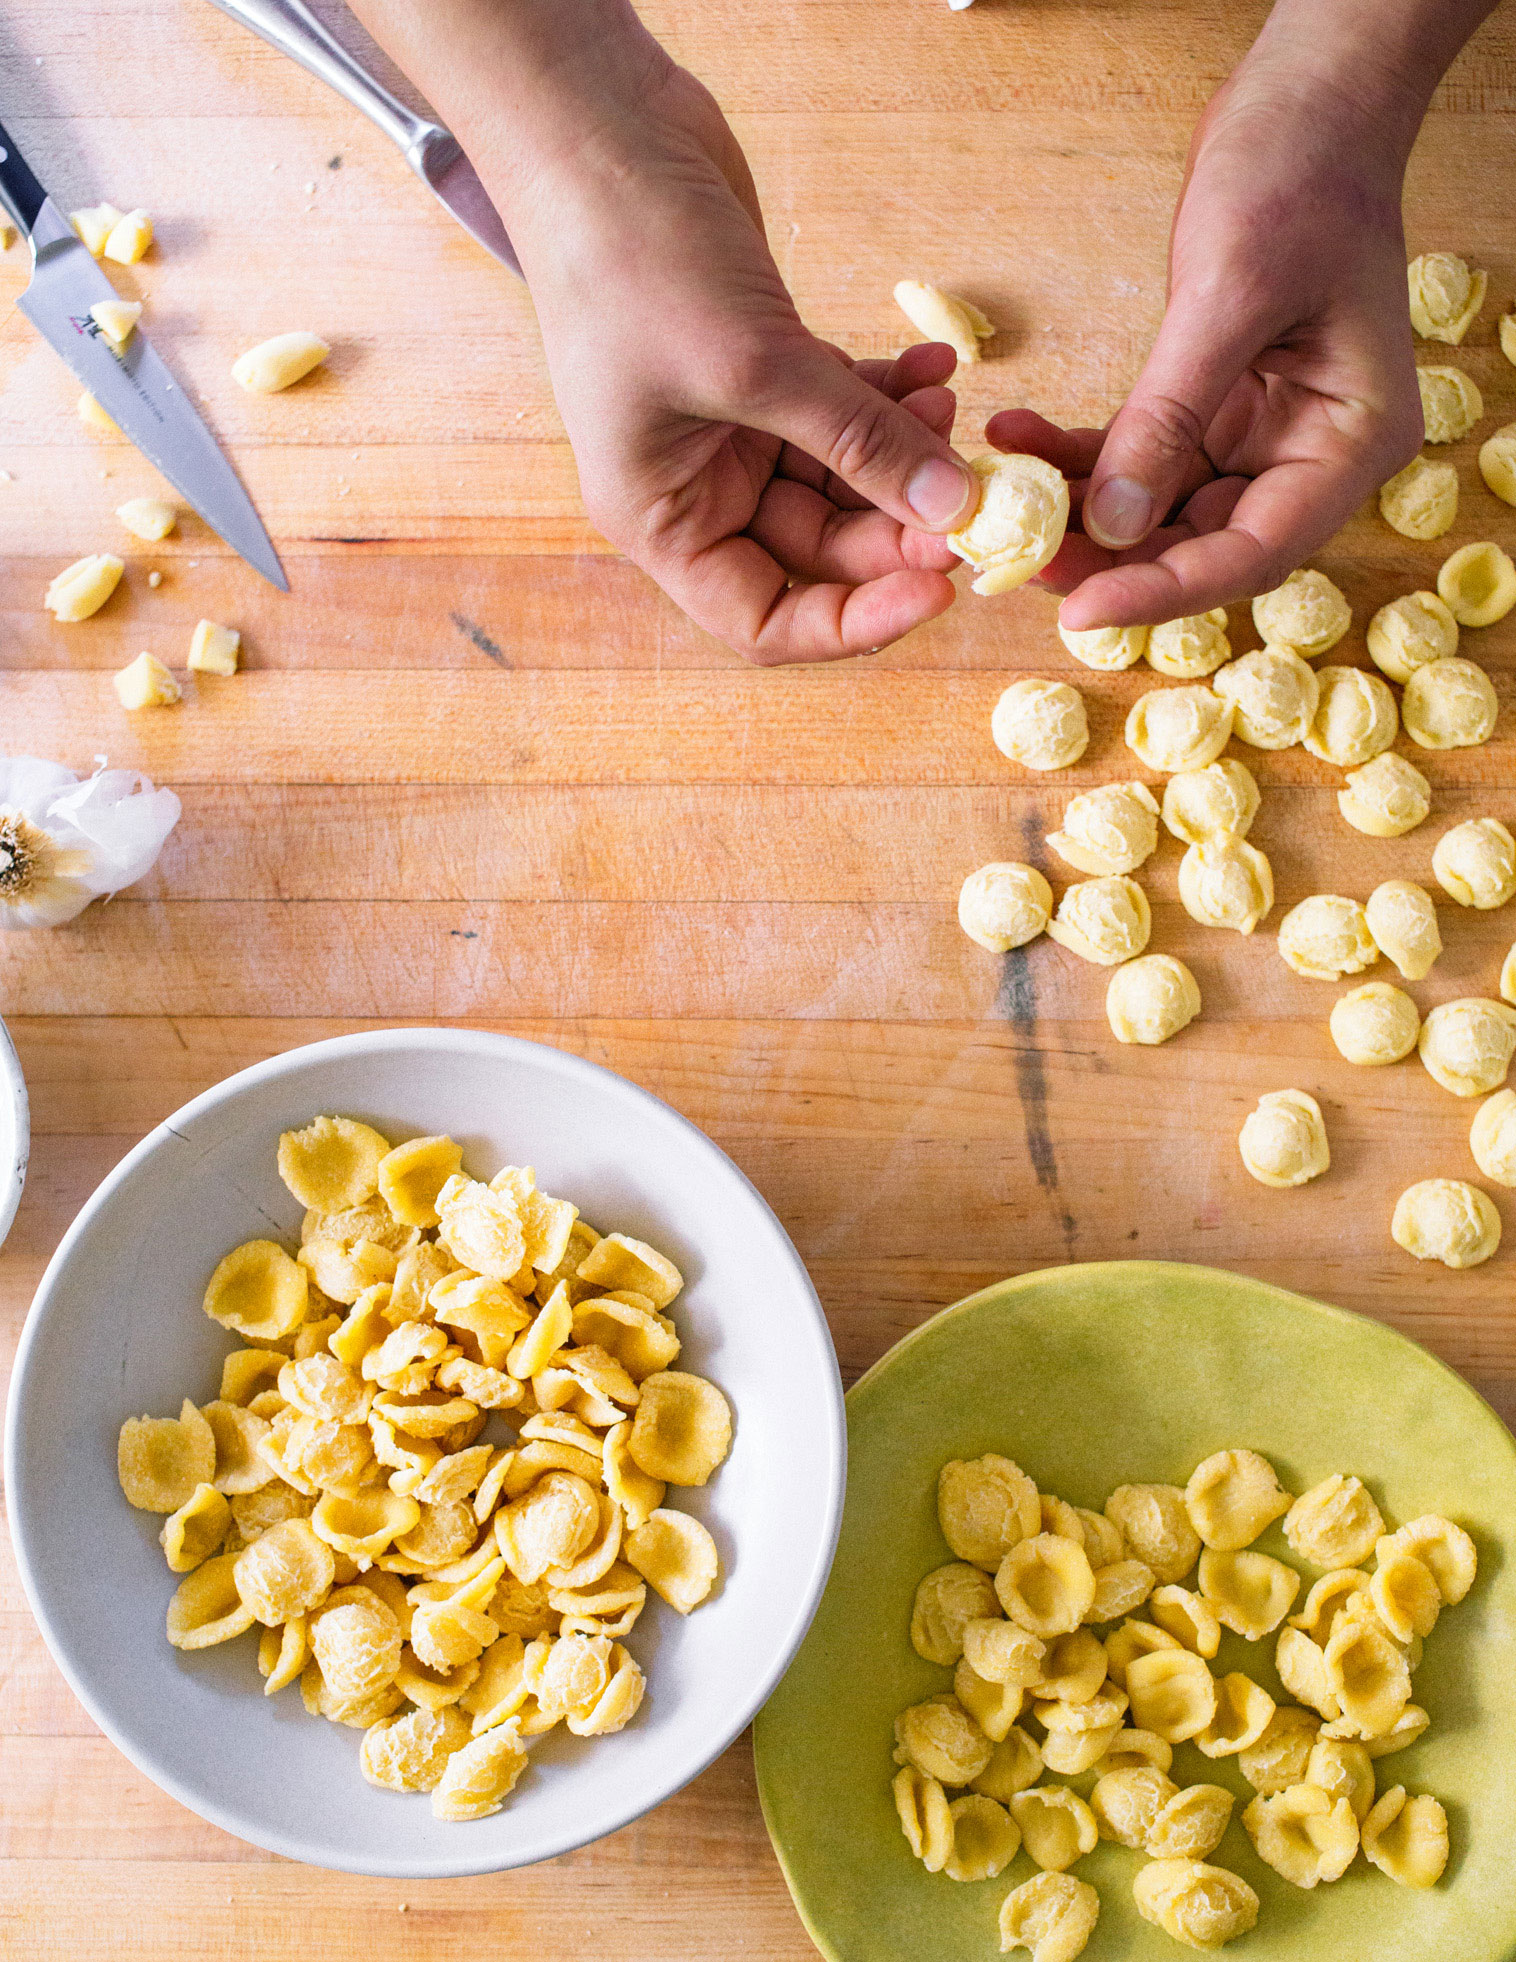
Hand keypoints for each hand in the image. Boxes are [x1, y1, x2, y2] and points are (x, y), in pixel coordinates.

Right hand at [368, 0, 979, 664]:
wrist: (598, 129)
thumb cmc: (630, 256)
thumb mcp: (753, 364)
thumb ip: (856, 441)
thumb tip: (952, 508)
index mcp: (663, 520)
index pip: (763, 621)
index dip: (850, 622)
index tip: (933, 587)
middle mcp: (696, 490)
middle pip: (819, 554)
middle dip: (897, 527)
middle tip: (970, 494)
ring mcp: (734, 431)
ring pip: (844, 483)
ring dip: (903, 458)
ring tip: (948, 412)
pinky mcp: (766, 372)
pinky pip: (845, 413)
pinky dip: (891, 398)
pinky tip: (936, 368)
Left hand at [1012, 62, 1423, 632]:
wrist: (1308, 104)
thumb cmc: (1297, 179)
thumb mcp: (1227, 297)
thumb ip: (1169, 416)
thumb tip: (1109, 523)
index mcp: (1349, 443)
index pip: (1252, 553)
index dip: (1163, 590)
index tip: (1079, 609)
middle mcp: (1310, 455)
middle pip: (1202, 545)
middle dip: (1107, 558)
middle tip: (1015, 557)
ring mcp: (1261, 437)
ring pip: (1160, 512)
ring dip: (1079, 512)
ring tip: (1002, 498)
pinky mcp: (1214, 411)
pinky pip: (1139, 458)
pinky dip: (1079, 457)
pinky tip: (1019, 436)